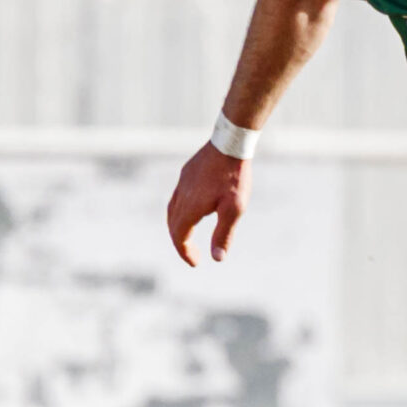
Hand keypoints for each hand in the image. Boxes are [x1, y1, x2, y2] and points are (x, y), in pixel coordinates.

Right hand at [167, 143, 249, 264]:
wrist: (231, 143)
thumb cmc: (234, 177)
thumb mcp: (234, 209)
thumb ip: (224, 234)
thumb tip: (217, 258)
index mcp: (190, 208)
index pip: (180, 236)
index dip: (185, 252)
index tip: (195, 263)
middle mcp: (181, 196)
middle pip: (173, 226)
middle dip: (180, 243)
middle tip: (193, 255)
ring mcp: (182, 183)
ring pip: (172, 211)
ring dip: (177, 227)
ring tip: (187, 237)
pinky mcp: (187, 174)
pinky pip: (177, 198)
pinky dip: (179, 212)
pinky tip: (191, 211)